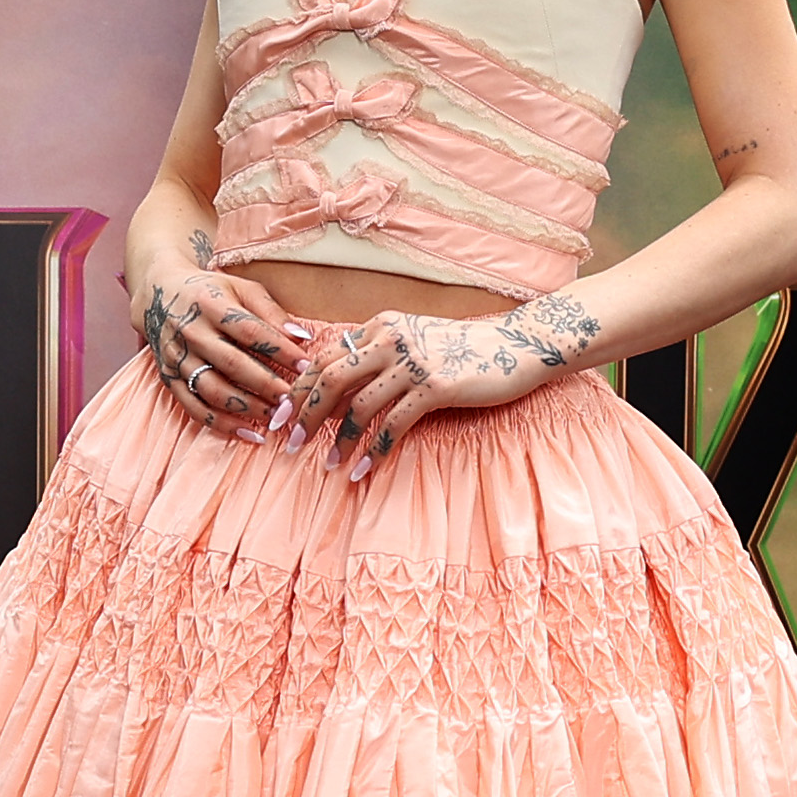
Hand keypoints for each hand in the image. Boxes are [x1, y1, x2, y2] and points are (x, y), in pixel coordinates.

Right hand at [136, 246, 306, 427]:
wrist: (158, 293)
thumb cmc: (210, 291)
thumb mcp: (241, 288)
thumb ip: (272, 312)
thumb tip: (303, 338)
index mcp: (212, 305)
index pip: (251, 332)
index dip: (280, 351)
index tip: (306, 366)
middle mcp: (191, 332)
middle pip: (233, 364)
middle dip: (267, 386)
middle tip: (293, 400)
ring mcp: (178, 358)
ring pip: (213, 390)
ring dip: (247, 408)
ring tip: (276, 416)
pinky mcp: (169, 378)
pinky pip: (194, 408)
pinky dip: (222, 424)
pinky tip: (248, 433)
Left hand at [294, 292, 599, 477]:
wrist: (517, 346)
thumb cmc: (464, 350)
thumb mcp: (415, 339)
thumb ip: (379, 352)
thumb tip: (337, 379)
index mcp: (380, 326)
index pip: (325, 357)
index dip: (298, 388)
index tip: (280, 414)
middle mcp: (391, 339)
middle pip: (329, 378)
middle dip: (303, 413)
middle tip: (287, 442)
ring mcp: (413, 362)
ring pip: (357, 406)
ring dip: (338, 440)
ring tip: (327, 465)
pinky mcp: (434, 387)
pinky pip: (392, 424)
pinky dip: (372, 450)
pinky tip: (362, 471)